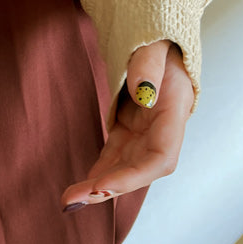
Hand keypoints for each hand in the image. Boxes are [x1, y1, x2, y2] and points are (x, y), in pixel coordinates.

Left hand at [61, 40, 193, 211]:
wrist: (155, 43)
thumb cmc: (156, 43)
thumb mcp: (153, 46)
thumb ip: (148, 66)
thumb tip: (144, 92)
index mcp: (173, 113)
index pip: (159, 158)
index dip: (132, 177)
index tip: (102, 185)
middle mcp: (161, 131)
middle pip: (139, 171)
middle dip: (108, 188)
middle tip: (74, 199)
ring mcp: (144, 135)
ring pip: (123, 170)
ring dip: (97, 187)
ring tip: (69, 200)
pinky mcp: (127, 133)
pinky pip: (112, 160)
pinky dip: (96, 174)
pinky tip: (78, 189)